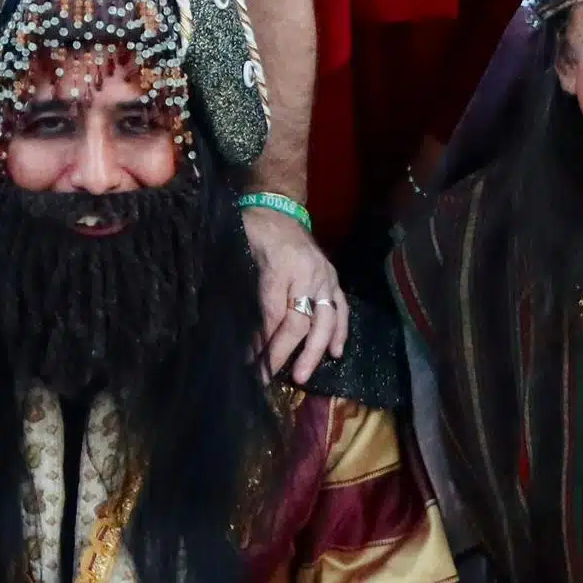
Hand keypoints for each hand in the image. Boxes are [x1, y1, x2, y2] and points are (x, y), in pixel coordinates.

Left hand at [243, 206, 347, 378]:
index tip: (251, 362)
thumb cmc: (254, 231)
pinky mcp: (333, 279)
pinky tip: (336, 353)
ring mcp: (325, 277)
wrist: (278, 206)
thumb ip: (245, 291)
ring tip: (303, 375)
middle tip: (272, 376)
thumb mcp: (241, 255)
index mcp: (282, 266)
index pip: (273, 313)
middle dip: (287, 353)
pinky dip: (340, 332)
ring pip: (326, 320)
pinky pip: (342, 309)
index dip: (263, 340)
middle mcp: (309, 274)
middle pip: (302, 322)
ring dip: (315, 351)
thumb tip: (243, 333)